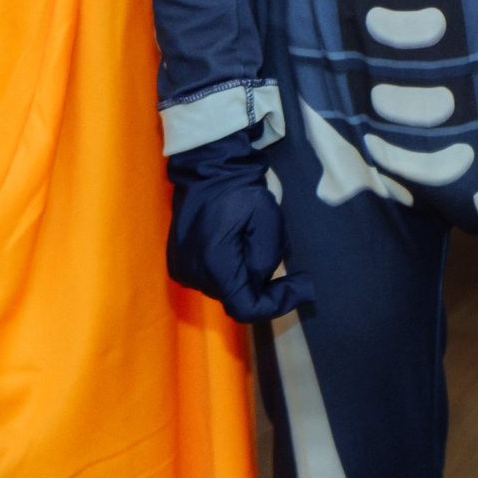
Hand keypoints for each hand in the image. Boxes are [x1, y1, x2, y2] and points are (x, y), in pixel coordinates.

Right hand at [167, 130, 312, 322]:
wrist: (207, 168)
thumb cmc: (239, 189)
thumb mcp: (268, 220)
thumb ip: (267, 258)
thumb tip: (261, 281)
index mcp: (214, 263)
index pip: (246, 308)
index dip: (277, 304)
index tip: (299, 287)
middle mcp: (193, 272)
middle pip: (236, 297)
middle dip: (262, 283)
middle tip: (280, 254)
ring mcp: (182, 267)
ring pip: (225, 287)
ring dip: (244, 273)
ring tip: (253, 238)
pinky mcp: (178, 261)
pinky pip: (211, 276)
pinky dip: (229, 267)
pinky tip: (237, 241)